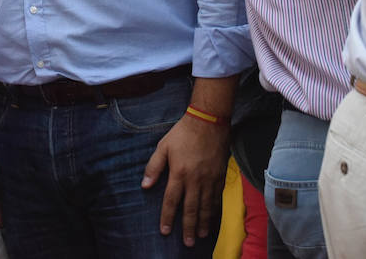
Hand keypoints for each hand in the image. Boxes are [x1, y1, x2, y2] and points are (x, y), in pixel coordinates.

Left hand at [141, 114, 229, 245]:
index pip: (171, 201)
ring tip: (200, 235)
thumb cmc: (183, 133)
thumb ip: (154, 167)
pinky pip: (217, 197)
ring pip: (206, 206)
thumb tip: (145, 186)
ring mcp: (210, 179)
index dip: (167, 217)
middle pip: (190, 209)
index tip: (164, 231)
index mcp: (179, 173)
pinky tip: (212, 217)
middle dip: (187, 227)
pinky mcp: (220, 175)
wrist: (209, 121)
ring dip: (202, 222)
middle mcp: (195, 180)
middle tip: (187, 243)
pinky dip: (214, 210)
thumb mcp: (163, 146)